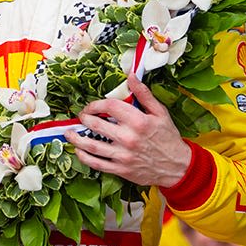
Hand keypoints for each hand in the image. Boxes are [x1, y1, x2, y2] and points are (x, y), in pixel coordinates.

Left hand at [71, 73, 191, 187]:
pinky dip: (84, 158)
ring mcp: (122, 155)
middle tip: (81, 116)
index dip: (96, 104)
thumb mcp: (160, 113)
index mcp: (138, 121)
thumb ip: (144, 94)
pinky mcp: (120, 170)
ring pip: (92, 146)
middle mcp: (128, 138)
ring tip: (68, 133)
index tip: (92, 106)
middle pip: (96, 125)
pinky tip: (78, 151)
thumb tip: (131, 76)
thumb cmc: (168, 138)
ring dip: (76, 138)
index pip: (109, 107)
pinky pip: (97, 164)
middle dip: (84, 118)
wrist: (177, 166)